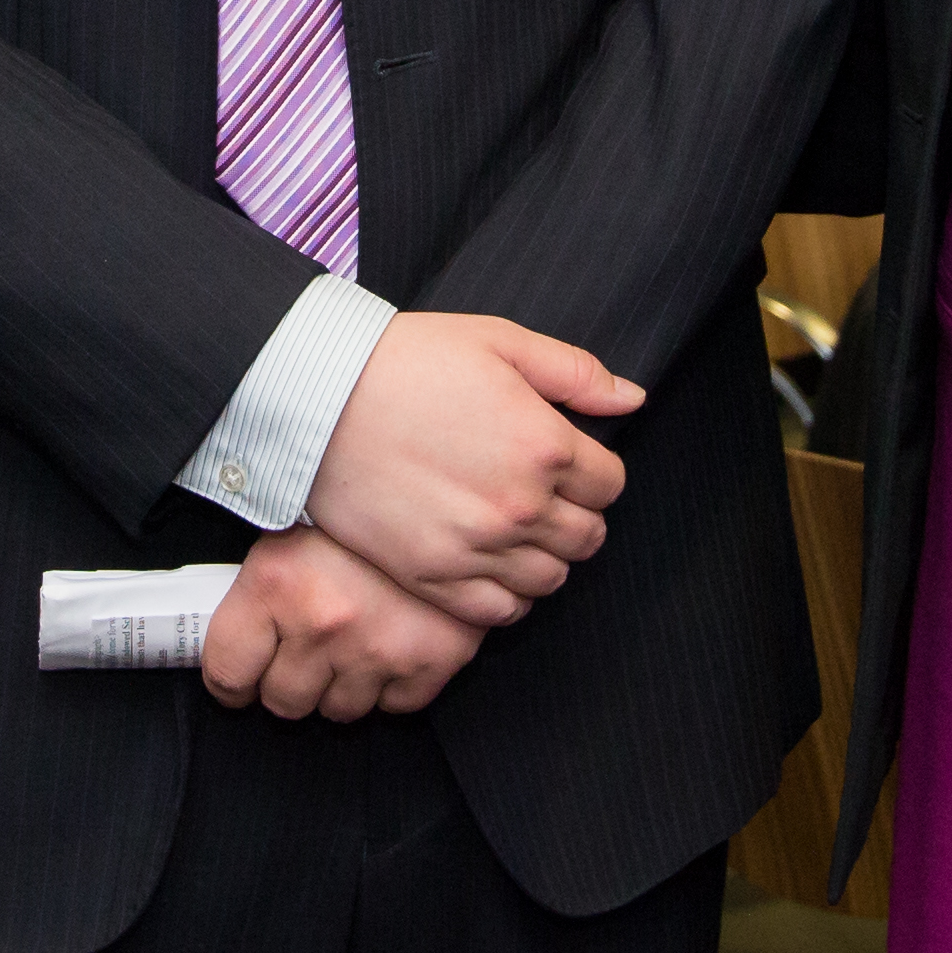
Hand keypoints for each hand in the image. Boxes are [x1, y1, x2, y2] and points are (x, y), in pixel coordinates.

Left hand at [201, 524, 483, 721]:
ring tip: (353, 641)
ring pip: (340, 711)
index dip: (230, 681)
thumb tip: (221, 649)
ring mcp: (380, 648)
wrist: (452, 492)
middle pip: (283, 702)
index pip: (227, 672)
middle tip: (304, 651)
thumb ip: (254, 594)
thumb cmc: (359, 515)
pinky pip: (395, 706)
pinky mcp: (433, 662)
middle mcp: (324, 622)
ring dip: (341, 685)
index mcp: (276, 583)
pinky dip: (392, 684)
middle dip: (289, 682)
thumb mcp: (290, 533)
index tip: (239, 680)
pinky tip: (392, 642)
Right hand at [301, 313, 637, 626]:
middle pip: (588, 537)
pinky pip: (500, 611)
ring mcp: (477, 549)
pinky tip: (490, 564)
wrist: (319, 398)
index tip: (566, 463)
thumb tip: (632, 400)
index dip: (594, 473)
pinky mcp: (433, 578)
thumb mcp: (499, 341)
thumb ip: (575, 373)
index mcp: (546, 446)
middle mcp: (521, 507)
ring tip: (514, 529)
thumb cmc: (407, 360)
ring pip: (550, 579)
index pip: (611, 485)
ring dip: (544, 557)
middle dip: (575, 515)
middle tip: (541, 495)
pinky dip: (508, 595)